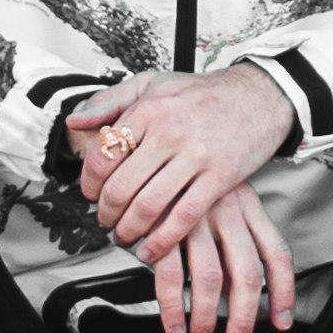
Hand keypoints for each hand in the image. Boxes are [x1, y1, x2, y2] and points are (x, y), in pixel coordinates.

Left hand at [74, 63, 295, 262]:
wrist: (258, 95)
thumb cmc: (203, 93)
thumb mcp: (152, 84)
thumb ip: (110, 101)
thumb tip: (75, 121)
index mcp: (147, 109)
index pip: (102, 156)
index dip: (90, 184)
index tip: (91, 195)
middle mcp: (168, 131)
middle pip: (120, 187)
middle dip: (106, 213)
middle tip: (106, 221)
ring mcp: (196, 155)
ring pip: (148, 206)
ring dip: (129, 230)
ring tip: (125, 235)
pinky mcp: (221, 176)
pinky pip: (184, 216)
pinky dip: (162, 239)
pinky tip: (151, 248)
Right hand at [150, 184, 300, 332]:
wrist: (141, 142)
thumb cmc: (183, 176)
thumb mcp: (221, 193)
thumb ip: (234, 233)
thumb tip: (237, 285)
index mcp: (247, 204)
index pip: (276, 253)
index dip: (282, 291)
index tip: (280, 322)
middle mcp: (227, 210)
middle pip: (246, 274)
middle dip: (242, 317)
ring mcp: (195, 217)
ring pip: (210, 279)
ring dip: (205, 319)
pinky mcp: (161, 225)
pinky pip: (170, 275)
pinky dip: (172, 307)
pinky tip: (174, 326)